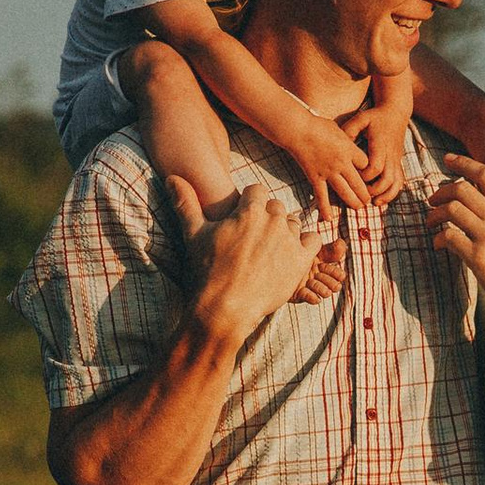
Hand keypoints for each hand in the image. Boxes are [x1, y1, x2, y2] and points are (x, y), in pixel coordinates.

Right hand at [183, 183, 339, 341]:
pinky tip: (291, 253)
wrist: (226, 306)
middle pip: (276, 206)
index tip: (242, 218)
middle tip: (254, 236)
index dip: (249, 202)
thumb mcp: (194, 234)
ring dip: (284, 230)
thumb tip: (172, 177)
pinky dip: (305, 244)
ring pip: (293, 222)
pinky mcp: (301, 260)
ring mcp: (289, 240)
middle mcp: (273, 221)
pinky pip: (313, 240)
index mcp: (249, 211)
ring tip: (269, 248)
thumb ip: (186, 203)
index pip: (256, 191)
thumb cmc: (208, 270)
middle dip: (266, 216)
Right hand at [259, 100, 372, 219]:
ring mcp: (328, 172)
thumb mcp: (340, 130)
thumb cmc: (318, 126)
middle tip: (369, 201)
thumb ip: (349, 142)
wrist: (298, 129)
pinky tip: (329, 219)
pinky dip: (325, 208)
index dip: (370, 172)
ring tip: (359, 208)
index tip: (370, 177)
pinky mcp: (315, 177)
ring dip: (354, 202)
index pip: (367, 166)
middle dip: (366, 194)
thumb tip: (354, 147)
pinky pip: (322, 196)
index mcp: (349, 150)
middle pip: (360, 183)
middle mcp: (341, 163)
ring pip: (345, 192)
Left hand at [291, 235, 349, 305]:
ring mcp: (308, 285)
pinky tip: (314, 297)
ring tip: (322, 289)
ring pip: (321, 290)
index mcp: (322, 264)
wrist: (273, 260)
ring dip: (322, 289)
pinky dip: (312, 298)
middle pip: (330, 282)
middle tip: (332, 283)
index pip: (335, 270)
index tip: (338, 274)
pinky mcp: (299, 293)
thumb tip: (342, 243)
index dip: (337, 273)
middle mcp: (316, 275)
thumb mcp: (312, 246)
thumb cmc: (294, 250)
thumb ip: (329, 247)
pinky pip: (307, 297)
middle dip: (331, 282)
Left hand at [342, 92, 414, 205]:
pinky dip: (392, 193)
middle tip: (362, 194)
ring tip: (374, 203)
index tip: (355, 176)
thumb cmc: (375, 117)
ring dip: (385, 195)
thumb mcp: (362, 118)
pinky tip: (382, 199)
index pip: (375, 167)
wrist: (396, 114)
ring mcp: (396, 161)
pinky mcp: (398, 164)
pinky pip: (399, 182)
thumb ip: (349, 130)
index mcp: (381, 145)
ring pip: (395, 183)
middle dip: (374, 190)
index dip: (365, 175)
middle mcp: (391, 155)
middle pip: (387, 179)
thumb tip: (339, 145)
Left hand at [429, 155, 484, 321]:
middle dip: (440, 191)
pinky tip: (439, 245)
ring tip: (430, 223)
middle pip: (461, 188)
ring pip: (451, 208)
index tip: (447, 160)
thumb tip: (479, 210)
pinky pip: (448, 235)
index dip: (464, 163)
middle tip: (431, 201)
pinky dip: (438, 237)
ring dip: (434, 214)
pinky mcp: (478, 257)